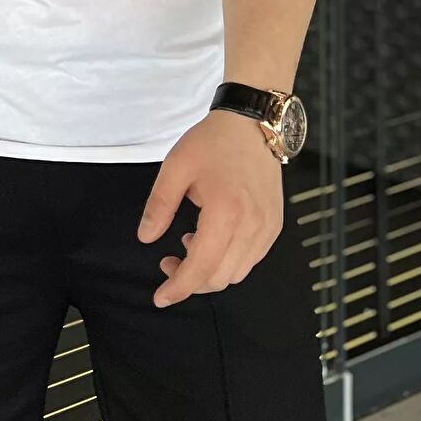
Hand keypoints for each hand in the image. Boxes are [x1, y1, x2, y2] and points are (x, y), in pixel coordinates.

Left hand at [138, 109, 283, 308]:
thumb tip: (146, 238)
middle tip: (167, 261)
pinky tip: (213, 239)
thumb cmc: (213, 141)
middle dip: (190, 281)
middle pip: (220, 278)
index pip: (201, 268)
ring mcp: (268, 227)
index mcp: (225, 212)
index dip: (178, 288)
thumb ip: (159, 206)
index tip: (160, 298)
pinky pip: (251, 260)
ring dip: (210, 272)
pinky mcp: (275, 224)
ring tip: (189, 244)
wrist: (252, 122)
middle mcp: (252, 226)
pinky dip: (229, 261)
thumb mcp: (175, 167)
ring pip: (237, 273)